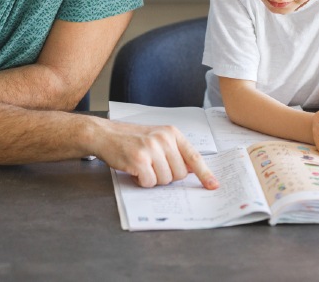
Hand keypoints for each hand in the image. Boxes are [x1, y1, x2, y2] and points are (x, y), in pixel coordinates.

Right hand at [91, 120, 218, 189]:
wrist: (105, 134)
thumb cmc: (131, 138)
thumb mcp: (157, 138)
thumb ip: (174, 151)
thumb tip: (193, 170)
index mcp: (171, 133)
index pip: (194, 156)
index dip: (205, 173)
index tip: (213, 185)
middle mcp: (163, 139)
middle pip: (180, 174)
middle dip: (166, 176)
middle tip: (152, 166)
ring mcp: (151, 149)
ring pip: (165, 180)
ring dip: (152, 179)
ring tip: (141, 166)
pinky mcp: (139, 160)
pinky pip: (149, 182)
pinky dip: (141, 181)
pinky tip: (134, 170)